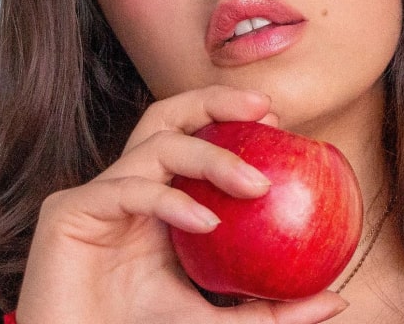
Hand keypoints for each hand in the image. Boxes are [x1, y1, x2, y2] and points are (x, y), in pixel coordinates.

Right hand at [15, 86, 347, 322]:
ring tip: (254, 183)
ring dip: (209, 155)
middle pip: (168, 114)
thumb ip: (266, 308)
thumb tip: (335, 299)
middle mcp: (130, 181)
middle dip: (214, 101)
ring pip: (155, 144)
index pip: (193, 134)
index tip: (279, 123)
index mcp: (159, 193)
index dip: (232, 118)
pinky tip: (206, 221)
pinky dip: (171, 200)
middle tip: (264, 108)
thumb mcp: (216, 316)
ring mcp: (99, 193)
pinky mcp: (68, 212)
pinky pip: (128, 190)